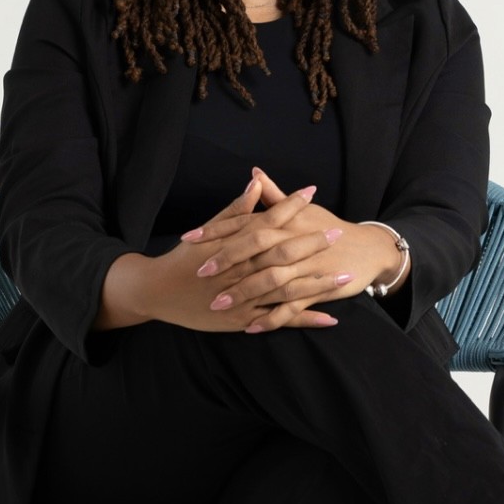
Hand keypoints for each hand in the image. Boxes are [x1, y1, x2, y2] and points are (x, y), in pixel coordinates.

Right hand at [100, 177, 340, 332]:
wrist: (156, 291)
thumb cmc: (183, 259)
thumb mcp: (206, 232)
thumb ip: (234, 211)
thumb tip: (256, 183)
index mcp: (233, 245)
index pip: (266, 221)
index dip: (290, 206)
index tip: (312, 192)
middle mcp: (240, 271)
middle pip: (281, 254)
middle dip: (311, 244)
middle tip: (337, 232)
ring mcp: (243, 297)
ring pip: (287, 290)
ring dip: (318, 284)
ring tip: (346, 277)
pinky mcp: (244, 320)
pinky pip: (279, 320)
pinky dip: (304, 319)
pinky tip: (329, 318)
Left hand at [181, 167, 404, 331]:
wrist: (367, 248)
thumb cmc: (328, 227)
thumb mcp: (301, 212)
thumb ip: (274, 196)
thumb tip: (254, 174)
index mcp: (285, 223)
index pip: (245, 223)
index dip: (217, 231)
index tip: (190, 238)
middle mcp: (293, 243)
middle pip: (255, 250)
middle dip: (227, 261)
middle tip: (200, 272)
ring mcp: (306, 267)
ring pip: (270, 280)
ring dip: (243, 293)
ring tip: (217, 304)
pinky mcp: (318, 289)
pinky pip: (291, 307)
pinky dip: (271, 318)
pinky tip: (250, 327)